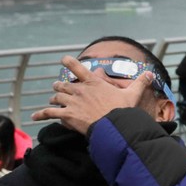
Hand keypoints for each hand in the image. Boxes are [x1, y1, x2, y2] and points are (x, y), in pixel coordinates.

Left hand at [31, 55, 148, 133]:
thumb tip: (151, 74)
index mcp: (93, 83)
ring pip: (56, 97)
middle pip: (63, 85)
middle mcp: (80, 90)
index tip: (63, 59)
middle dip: (59, 86)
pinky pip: (49, 113)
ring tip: (52, 101)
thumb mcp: (133, 94)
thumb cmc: (122, 110)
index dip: (69, 62)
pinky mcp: (66, 115)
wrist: (113, 126)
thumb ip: (140, 83)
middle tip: (57, 87)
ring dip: (54, 99)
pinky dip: (41, 114)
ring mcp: (72, 102)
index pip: (78, 68)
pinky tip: (34, 117)